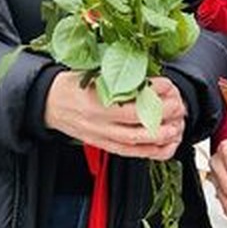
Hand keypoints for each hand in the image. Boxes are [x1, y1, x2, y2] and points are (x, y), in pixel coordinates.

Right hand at [43, 73, 184, 160]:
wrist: (49, 104)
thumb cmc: (70, 86)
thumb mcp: (91, 73)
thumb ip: (117, 77)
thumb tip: (147, 77)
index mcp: (96, 98)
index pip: (132, 97)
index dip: (154, 92)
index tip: (167, 85)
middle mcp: (99, 120)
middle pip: (138, 121)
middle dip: (164, 115)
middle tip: (177, 106)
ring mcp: (101, 135)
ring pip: (136, 141)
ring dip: (161, 136)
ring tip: (176, 128)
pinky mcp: (103, 145)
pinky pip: (130, 153)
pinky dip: (151, 152)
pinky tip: (165, 146)